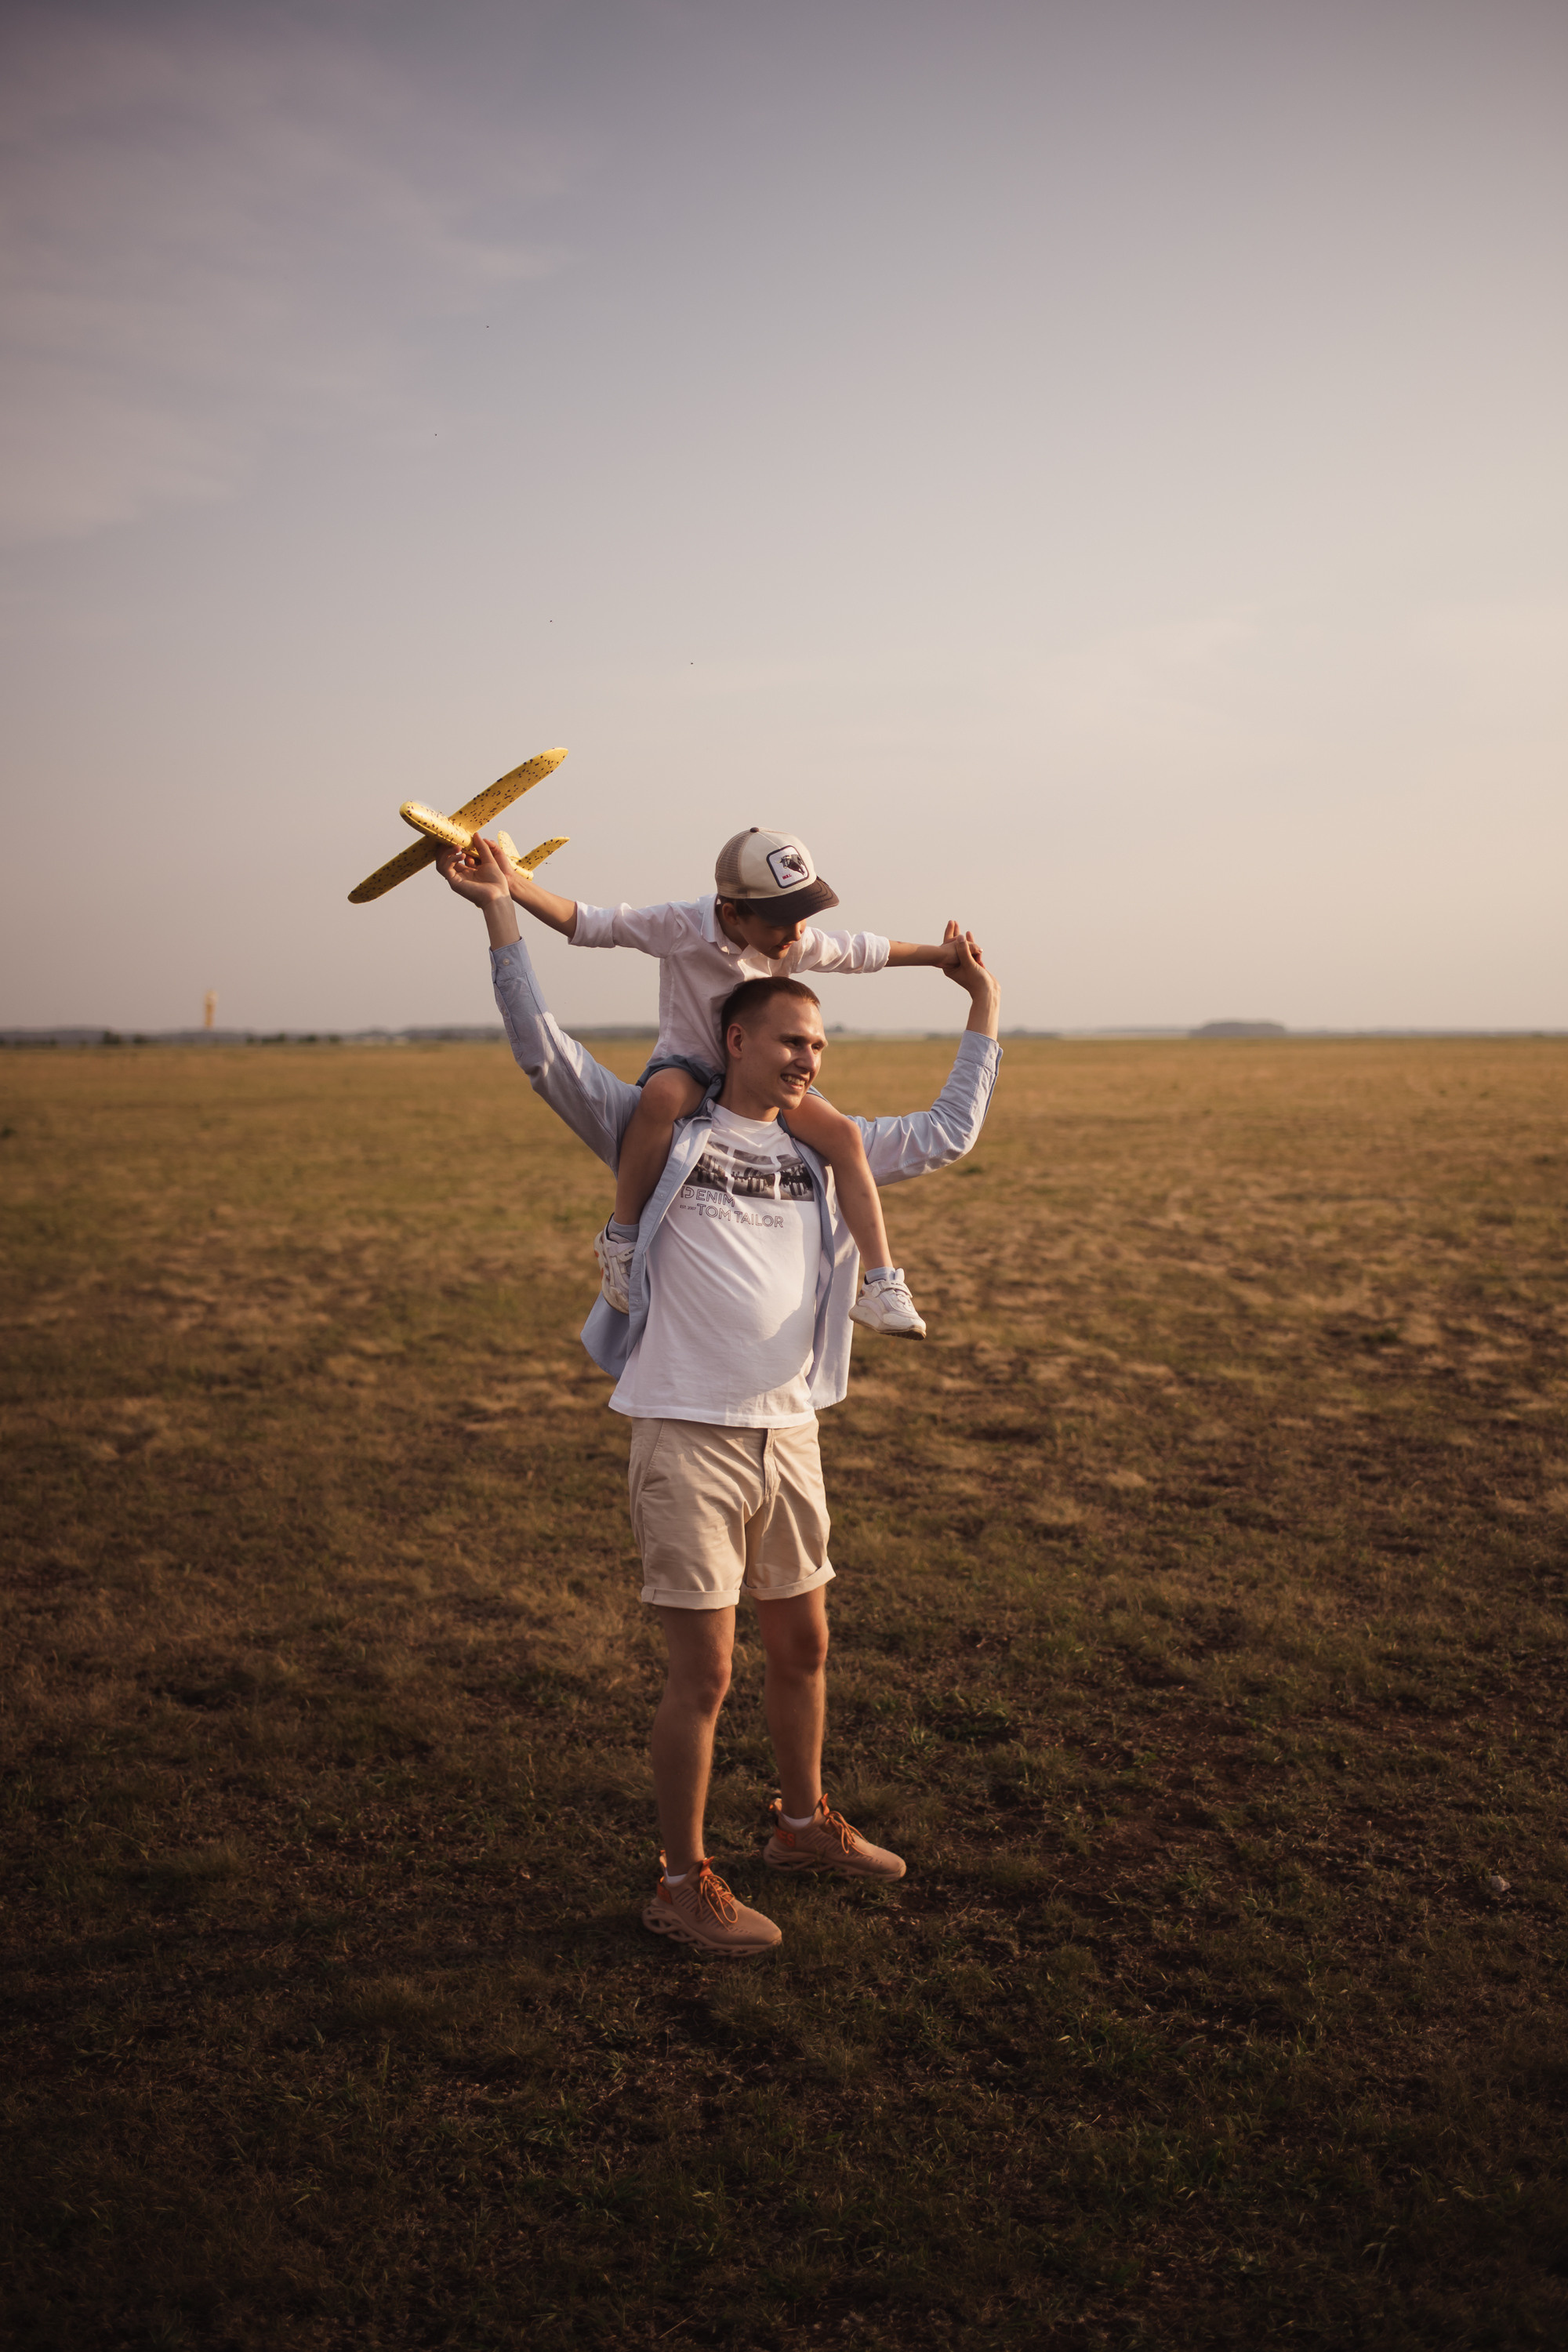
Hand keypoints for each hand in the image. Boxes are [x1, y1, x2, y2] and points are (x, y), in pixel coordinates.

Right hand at [436, 835, 507, 903]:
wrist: (498, 894)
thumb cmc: (496, 882)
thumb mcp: (490, 860)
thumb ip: (482, 848)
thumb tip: (475, 835)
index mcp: (467, 871)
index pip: (454, 857)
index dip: (453, 847)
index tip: (458, 838)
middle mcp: (459, 875)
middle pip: (444, 860)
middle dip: (446, 848)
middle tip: (452, 840)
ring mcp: (456, 879)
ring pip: (441, 863)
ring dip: (447, 853)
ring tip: (458, 847)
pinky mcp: (454, 883)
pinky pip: (445, 868)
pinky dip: (451, 859)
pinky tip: (461, 855)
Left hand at [938, 920, 999, 1037]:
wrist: (987, 993)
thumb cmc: (976, 981)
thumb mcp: (969, 964)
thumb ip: (964, 951)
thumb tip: (960, 938)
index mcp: (950, 967)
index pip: (947, 948)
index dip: (949, 934)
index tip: (951, 923)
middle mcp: (955, 967)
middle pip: (954, 947)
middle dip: (956, 935)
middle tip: (954, 922)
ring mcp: (964, 967)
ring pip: (965, 950)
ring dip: (966, 941)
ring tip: (966, 931)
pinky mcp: (973, 968)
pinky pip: (972, 954)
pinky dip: (973, 947)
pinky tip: (974, 942)